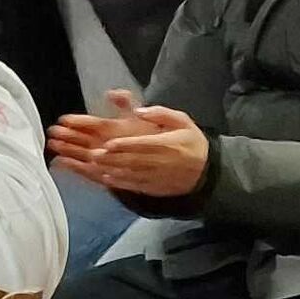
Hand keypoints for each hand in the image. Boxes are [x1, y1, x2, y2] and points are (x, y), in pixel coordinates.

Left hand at [56, 92, 208, 198]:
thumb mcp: (182, 120)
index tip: (109, 143)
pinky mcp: (154, 187)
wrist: (206, 171)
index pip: (144, 144)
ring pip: (131, 173)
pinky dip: (120, 182)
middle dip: (112, 158)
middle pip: (133, 160)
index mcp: (168, 143)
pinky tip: (106, 178)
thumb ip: (161, 114)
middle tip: (93, 153)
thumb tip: (139, 111)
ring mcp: (157, 176)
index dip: (126, 145)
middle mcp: (162, 161)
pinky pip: (135, 185)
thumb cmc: (191, 141)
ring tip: (94, 164)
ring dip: (111, 169)